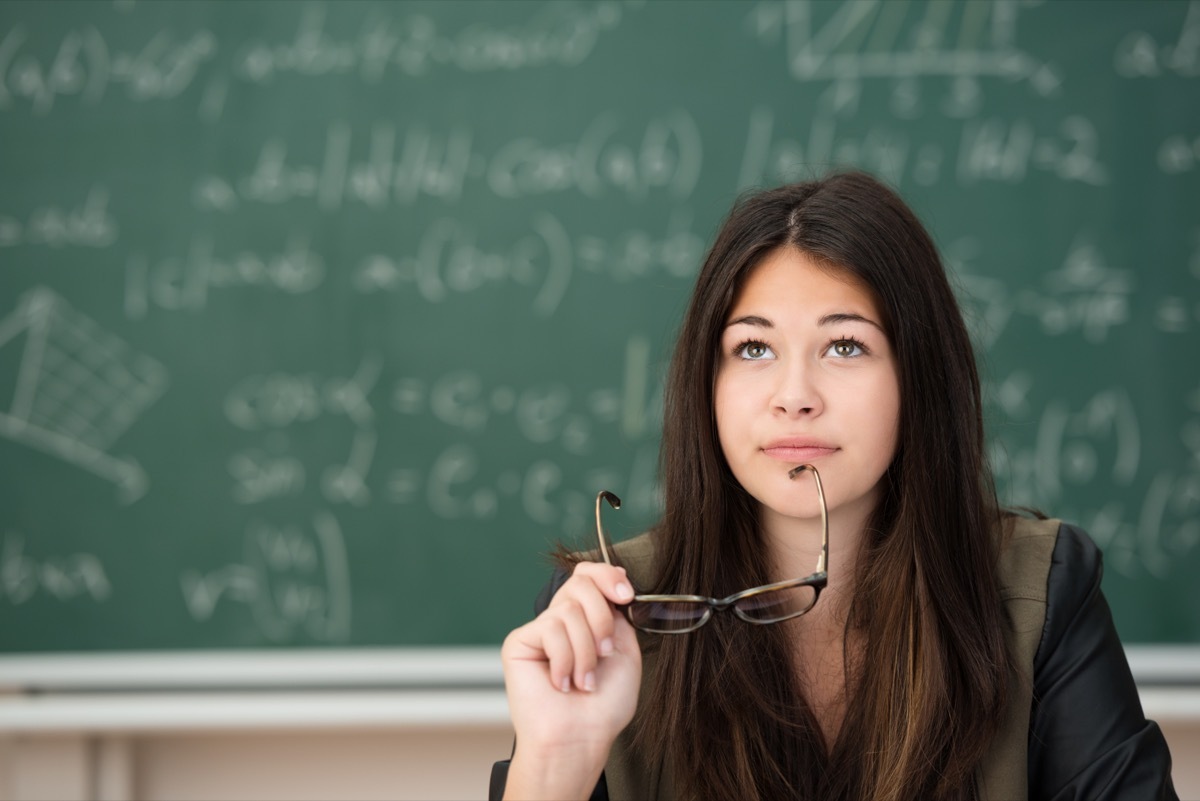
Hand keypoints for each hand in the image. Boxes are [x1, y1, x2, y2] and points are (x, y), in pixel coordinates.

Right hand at [501, 562, 642, 798]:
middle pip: (580, 583)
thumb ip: (618, 614)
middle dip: (601, 618)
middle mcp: (561, 620)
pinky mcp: (519, 642)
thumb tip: (613, 583)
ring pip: (568, 610)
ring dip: (585, 651)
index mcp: (586, 619)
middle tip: (605, 652)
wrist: (580, 737)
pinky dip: (564, 659)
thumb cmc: (603, 705)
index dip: (608, 575)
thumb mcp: (626, 651)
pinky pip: (550, 628)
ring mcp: (539, 630)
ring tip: (583, 680)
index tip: (626, 595)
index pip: (589, 575)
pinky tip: (561, 683)